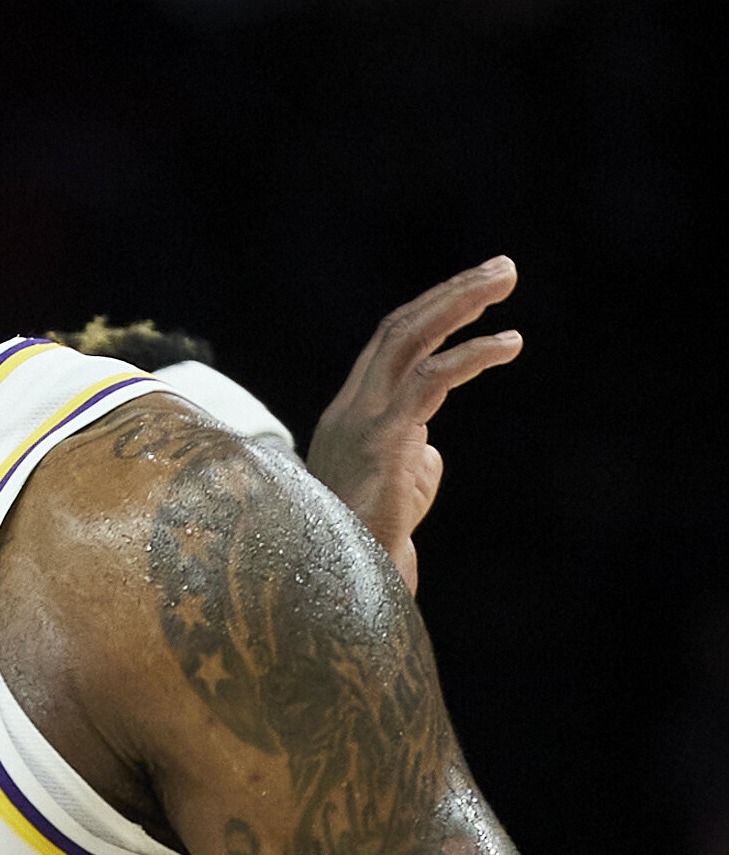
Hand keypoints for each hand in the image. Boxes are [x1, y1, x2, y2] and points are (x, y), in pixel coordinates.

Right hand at [303, 255, 521, 592]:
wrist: (345, 586)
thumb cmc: (372, 544)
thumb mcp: (395, 489)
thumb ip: (410, 456)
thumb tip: (429, 450)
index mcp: (348, 417)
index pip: (386, 346)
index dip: (431, 311)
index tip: (473, 291)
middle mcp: (349, 410)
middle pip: (398, 329)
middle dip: (452, 292)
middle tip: (503, 268)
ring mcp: (361, 421)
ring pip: (409, 339)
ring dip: (462, 302)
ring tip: (507, 279)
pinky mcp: (384, 439)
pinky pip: (431, 379)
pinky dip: (473, 354)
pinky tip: (509, 343)